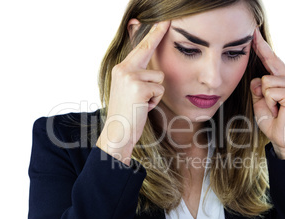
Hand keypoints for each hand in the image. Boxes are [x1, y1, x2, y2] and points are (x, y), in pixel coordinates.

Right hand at [97, 21, 170, 163]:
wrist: (117, 133)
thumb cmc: (127, 114)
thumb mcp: (130, 91)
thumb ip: (138, 76)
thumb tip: (153, 68)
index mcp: (121, 69)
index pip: (140, 48)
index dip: (152, 34)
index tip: (162, 22)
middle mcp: (123, 69)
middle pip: (148, 49)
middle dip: (157, 33)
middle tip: (167, 20)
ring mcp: (130, 77)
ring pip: (159, 78)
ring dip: (156, 93)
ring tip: (142, 103)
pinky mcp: (139, 87)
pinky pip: (159, 90)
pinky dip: (155, 102)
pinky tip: (143, 108)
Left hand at [250, 28, 284, 158]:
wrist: (283, 139)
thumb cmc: (273, 120)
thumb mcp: (260, 101)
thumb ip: (258, 88)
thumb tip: (258, 80)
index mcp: (284, 78)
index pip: (271, 59)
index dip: (262, 47)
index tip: (254, 33)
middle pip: (268, 66)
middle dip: (263, 79)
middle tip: (272, 105)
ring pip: (266, 81)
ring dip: (265, 99)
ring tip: (274, 109)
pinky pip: (270, 91)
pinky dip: (269, 104)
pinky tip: (278, 111)